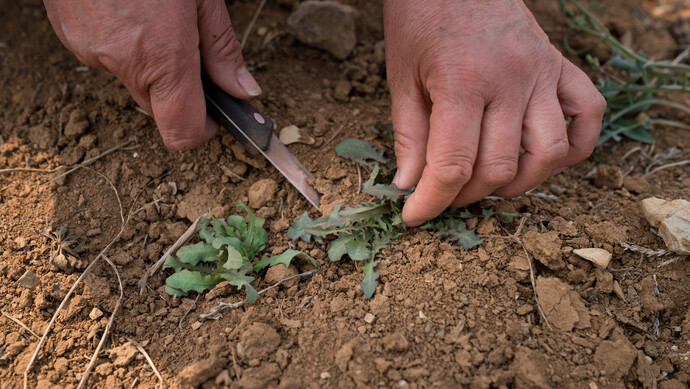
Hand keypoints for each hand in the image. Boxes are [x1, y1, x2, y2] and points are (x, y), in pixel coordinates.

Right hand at [44, 0, 260, 148]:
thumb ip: (222, 49)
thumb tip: (243, 90)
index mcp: (162, 58)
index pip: (182, 133)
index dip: (204, 132)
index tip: (216, 118)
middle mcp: (124, 64)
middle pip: (159, 108)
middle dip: (179, 91)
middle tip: (189, 50)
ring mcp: (91, 52)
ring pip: (132, 81)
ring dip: (149, 65)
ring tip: (154, 17)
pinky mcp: (71, 38)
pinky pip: (107, 58)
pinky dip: (122, 46)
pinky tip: (128, 10)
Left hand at [384, 0, 605, 225]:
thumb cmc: (422, 19)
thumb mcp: (402, 76)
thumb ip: (409, 134)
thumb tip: (410, 184)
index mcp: (464, 81)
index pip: (453, 164)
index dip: (432, 201)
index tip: (415, 216)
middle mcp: (511, 80)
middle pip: (500, 166)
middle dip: (467, 195)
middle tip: (445, 194)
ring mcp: (542, 73)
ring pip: (549, 153)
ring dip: (520, 182)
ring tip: (489, 183)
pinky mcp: (560, 66)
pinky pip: (588, 115)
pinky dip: (572, 147)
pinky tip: (541, 157)